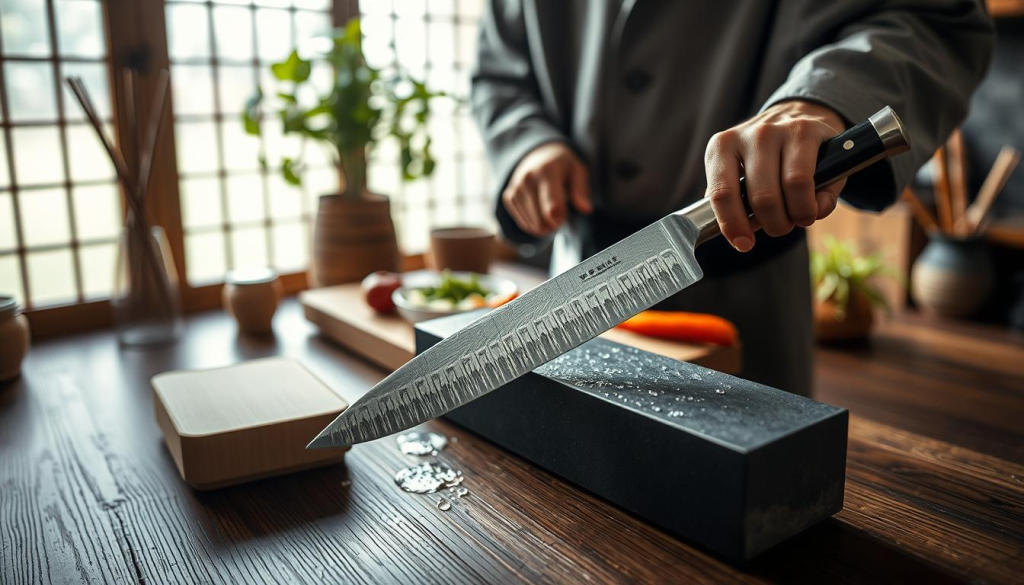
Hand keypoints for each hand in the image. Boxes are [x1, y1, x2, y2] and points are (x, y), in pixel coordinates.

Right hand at [504, 142, 591, 236]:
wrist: (538, 153)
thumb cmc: (562, 165)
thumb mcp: (578, 170)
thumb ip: (581, 190)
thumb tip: (586, 209)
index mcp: (546, 172)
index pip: (552, 209)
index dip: (561, 220)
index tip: (566, 216)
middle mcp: (527, 180)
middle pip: (540, 221)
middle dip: (553, 225)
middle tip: (560, 216)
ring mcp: (515, 188)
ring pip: (531, 225)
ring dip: (544, 226)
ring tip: (552, 214)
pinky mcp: (508, 197)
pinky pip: (522, 223)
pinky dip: (533, 224)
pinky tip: (540, 214)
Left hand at [704, 100, 846, 251]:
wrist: (798, 116)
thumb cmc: (767, 159)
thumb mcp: (742, 174)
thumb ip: (738, 203)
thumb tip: (741, 234)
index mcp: (721, 148)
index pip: (721, 194)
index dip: (733, 225)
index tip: (743, 244)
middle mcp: (749, 136)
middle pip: (761, 198)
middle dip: (774, 224)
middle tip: (779, 227)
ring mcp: (778, 130)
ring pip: (788, 188)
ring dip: (796, 216)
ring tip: (798, 217)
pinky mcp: (807, 131)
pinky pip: (810, 180)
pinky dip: (813, 205)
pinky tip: (813, 207)